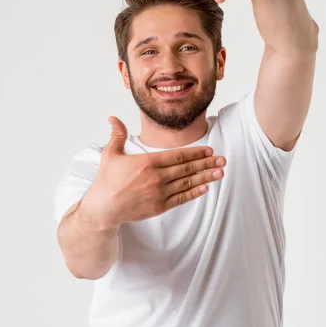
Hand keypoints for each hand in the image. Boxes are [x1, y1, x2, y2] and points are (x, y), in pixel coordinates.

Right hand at [81, 116, 226, 228]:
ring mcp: (159, 193)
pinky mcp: (159, 207)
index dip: (196, 152)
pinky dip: (194, 192)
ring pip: (187, 183)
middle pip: (187, 168)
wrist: (103, 208)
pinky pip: (181, 198)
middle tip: (222, 159)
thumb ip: (117, 135)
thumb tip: (113, 118)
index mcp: (147, 162)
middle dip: (207, 163)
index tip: (209, 149)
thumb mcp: (110, 154)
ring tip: (220, 172)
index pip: (178, 155)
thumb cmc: (106, 180)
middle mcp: (156, 177)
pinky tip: (205, 187)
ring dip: (206, 177)